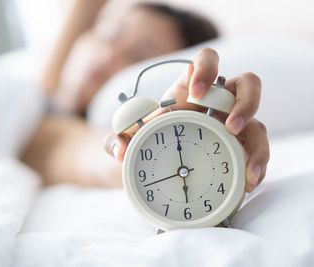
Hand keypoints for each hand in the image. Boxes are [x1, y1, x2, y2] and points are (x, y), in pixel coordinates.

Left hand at [104, 48, 269, 192]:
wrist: (153, 166)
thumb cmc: (145, 142)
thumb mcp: (129, 140)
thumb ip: (118, 141)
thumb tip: (118, 149)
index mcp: (189, 89)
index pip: (206, 61)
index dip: (206, 68)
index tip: (196, 92)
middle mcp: (217, 103)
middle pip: (247, 85)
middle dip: (245, 103)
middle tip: (230, 126)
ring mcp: (232, 125)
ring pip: (257, 123)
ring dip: (257, 144)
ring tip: (247, 169)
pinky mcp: (240, 148)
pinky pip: (256, 151)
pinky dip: (257, 166)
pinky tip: (249, 182)